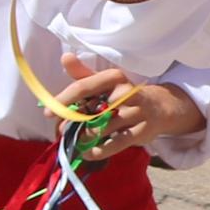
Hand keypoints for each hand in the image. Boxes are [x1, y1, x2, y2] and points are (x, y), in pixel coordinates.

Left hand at [54, 51, 204, 157]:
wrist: (161, 108)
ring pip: (100, 130)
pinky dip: (97, 151)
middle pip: (90, 112)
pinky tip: (88, 153)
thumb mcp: (106, 82)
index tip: (47, 113)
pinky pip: (114, 145)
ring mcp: (135, 113)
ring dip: (83, 138)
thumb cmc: (125, 95)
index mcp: (114, 77)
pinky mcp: (141, 132)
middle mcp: (126, 93)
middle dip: (72, 124)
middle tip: (63, 131)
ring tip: (76, 141)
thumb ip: (83, 74)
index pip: (84, 87)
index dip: (63, 101)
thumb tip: (65, 57)